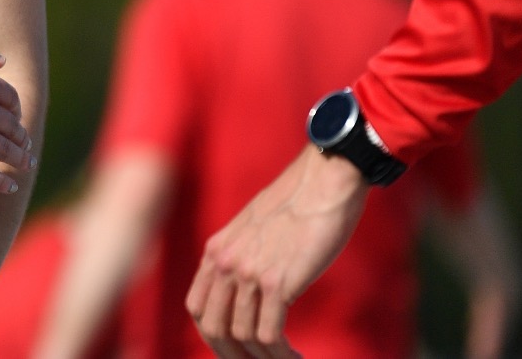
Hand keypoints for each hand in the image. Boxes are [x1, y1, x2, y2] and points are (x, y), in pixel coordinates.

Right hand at [0, 39, 28, 193]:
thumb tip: (4, 61)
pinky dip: (0, 181)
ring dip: (20, 158)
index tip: (15, 117)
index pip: (11, 99)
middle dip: (21, 136)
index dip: (15, 109)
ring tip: (28, 164)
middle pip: (12, 126)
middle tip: (25, 144)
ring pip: (4, 150)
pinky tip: (11, 186)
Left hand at [186, 145, 368, 358]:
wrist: (324, 180)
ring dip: (265, 358)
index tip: (235, 348)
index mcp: (216, 250)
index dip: (213, 335)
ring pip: (242, 336)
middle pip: (213, 328)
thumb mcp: (255, 228)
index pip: (197, 307)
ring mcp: (248, 272)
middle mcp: (225, 262)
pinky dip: (281, 354)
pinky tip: (296, 355)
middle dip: (234, 355)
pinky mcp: (277, 281)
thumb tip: (250, 287)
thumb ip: (244, 255)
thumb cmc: (298, 203)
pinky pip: (269, 335)